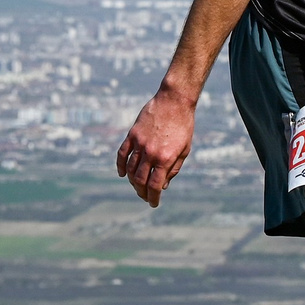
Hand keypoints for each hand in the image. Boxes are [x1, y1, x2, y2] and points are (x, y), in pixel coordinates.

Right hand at [116, 88, 196, 207]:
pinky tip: (122, 174)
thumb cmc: (183, 126)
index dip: (153, 198)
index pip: (155, 186)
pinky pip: (122, 154)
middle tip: (145, 196)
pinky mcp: (132, 134)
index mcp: (166, 158)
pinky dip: (120, 166)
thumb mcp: (184, 149)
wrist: (174, 101)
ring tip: (137, 186)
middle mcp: (151, 153)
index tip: (153, 203)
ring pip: (129, 169)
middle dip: (142, 192)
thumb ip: (173, 169)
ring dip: (131, 181)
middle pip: (140, 180)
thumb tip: (163, 185)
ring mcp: (139, 143)